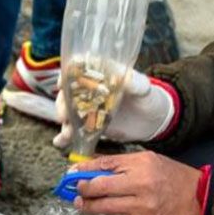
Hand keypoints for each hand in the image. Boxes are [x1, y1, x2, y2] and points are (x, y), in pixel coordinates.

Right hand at [54, 69, 176, 147]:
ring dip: (64, 124)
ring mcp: (88, 109)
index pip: (78, 71)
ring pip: (68, 114)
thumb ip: (135, 83)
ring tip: (66, 135)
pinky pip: (73, 131)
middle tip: (64, 116)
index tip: (62, 83)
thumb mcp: (144, 88)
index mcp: (100, 76)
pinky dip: (65, 137)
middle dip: (62, 105)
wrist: (152, 120)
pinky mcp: (89, 126)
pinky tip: (61, 142)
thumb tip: (125, 79)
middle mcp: (90, 92)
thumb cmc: (148, 98)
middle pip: (68, 95)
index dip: (67, 75)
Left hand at [72, 152, 201, 214]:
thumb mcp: (148, 160)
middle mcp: (140, 185)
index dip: (84, 171)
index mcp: (140, 165)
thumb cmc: (170, 177)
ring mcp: (142, 209)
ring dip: (88, 207)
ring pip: (104, 207)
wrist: (199, 197)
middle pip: (100, 186)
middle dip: (83, 189)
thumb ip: (119, 162)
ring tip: (82, 205)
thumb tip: (89, 165)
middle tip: (76, 191)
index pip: (103, 165)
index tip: (71, 175)